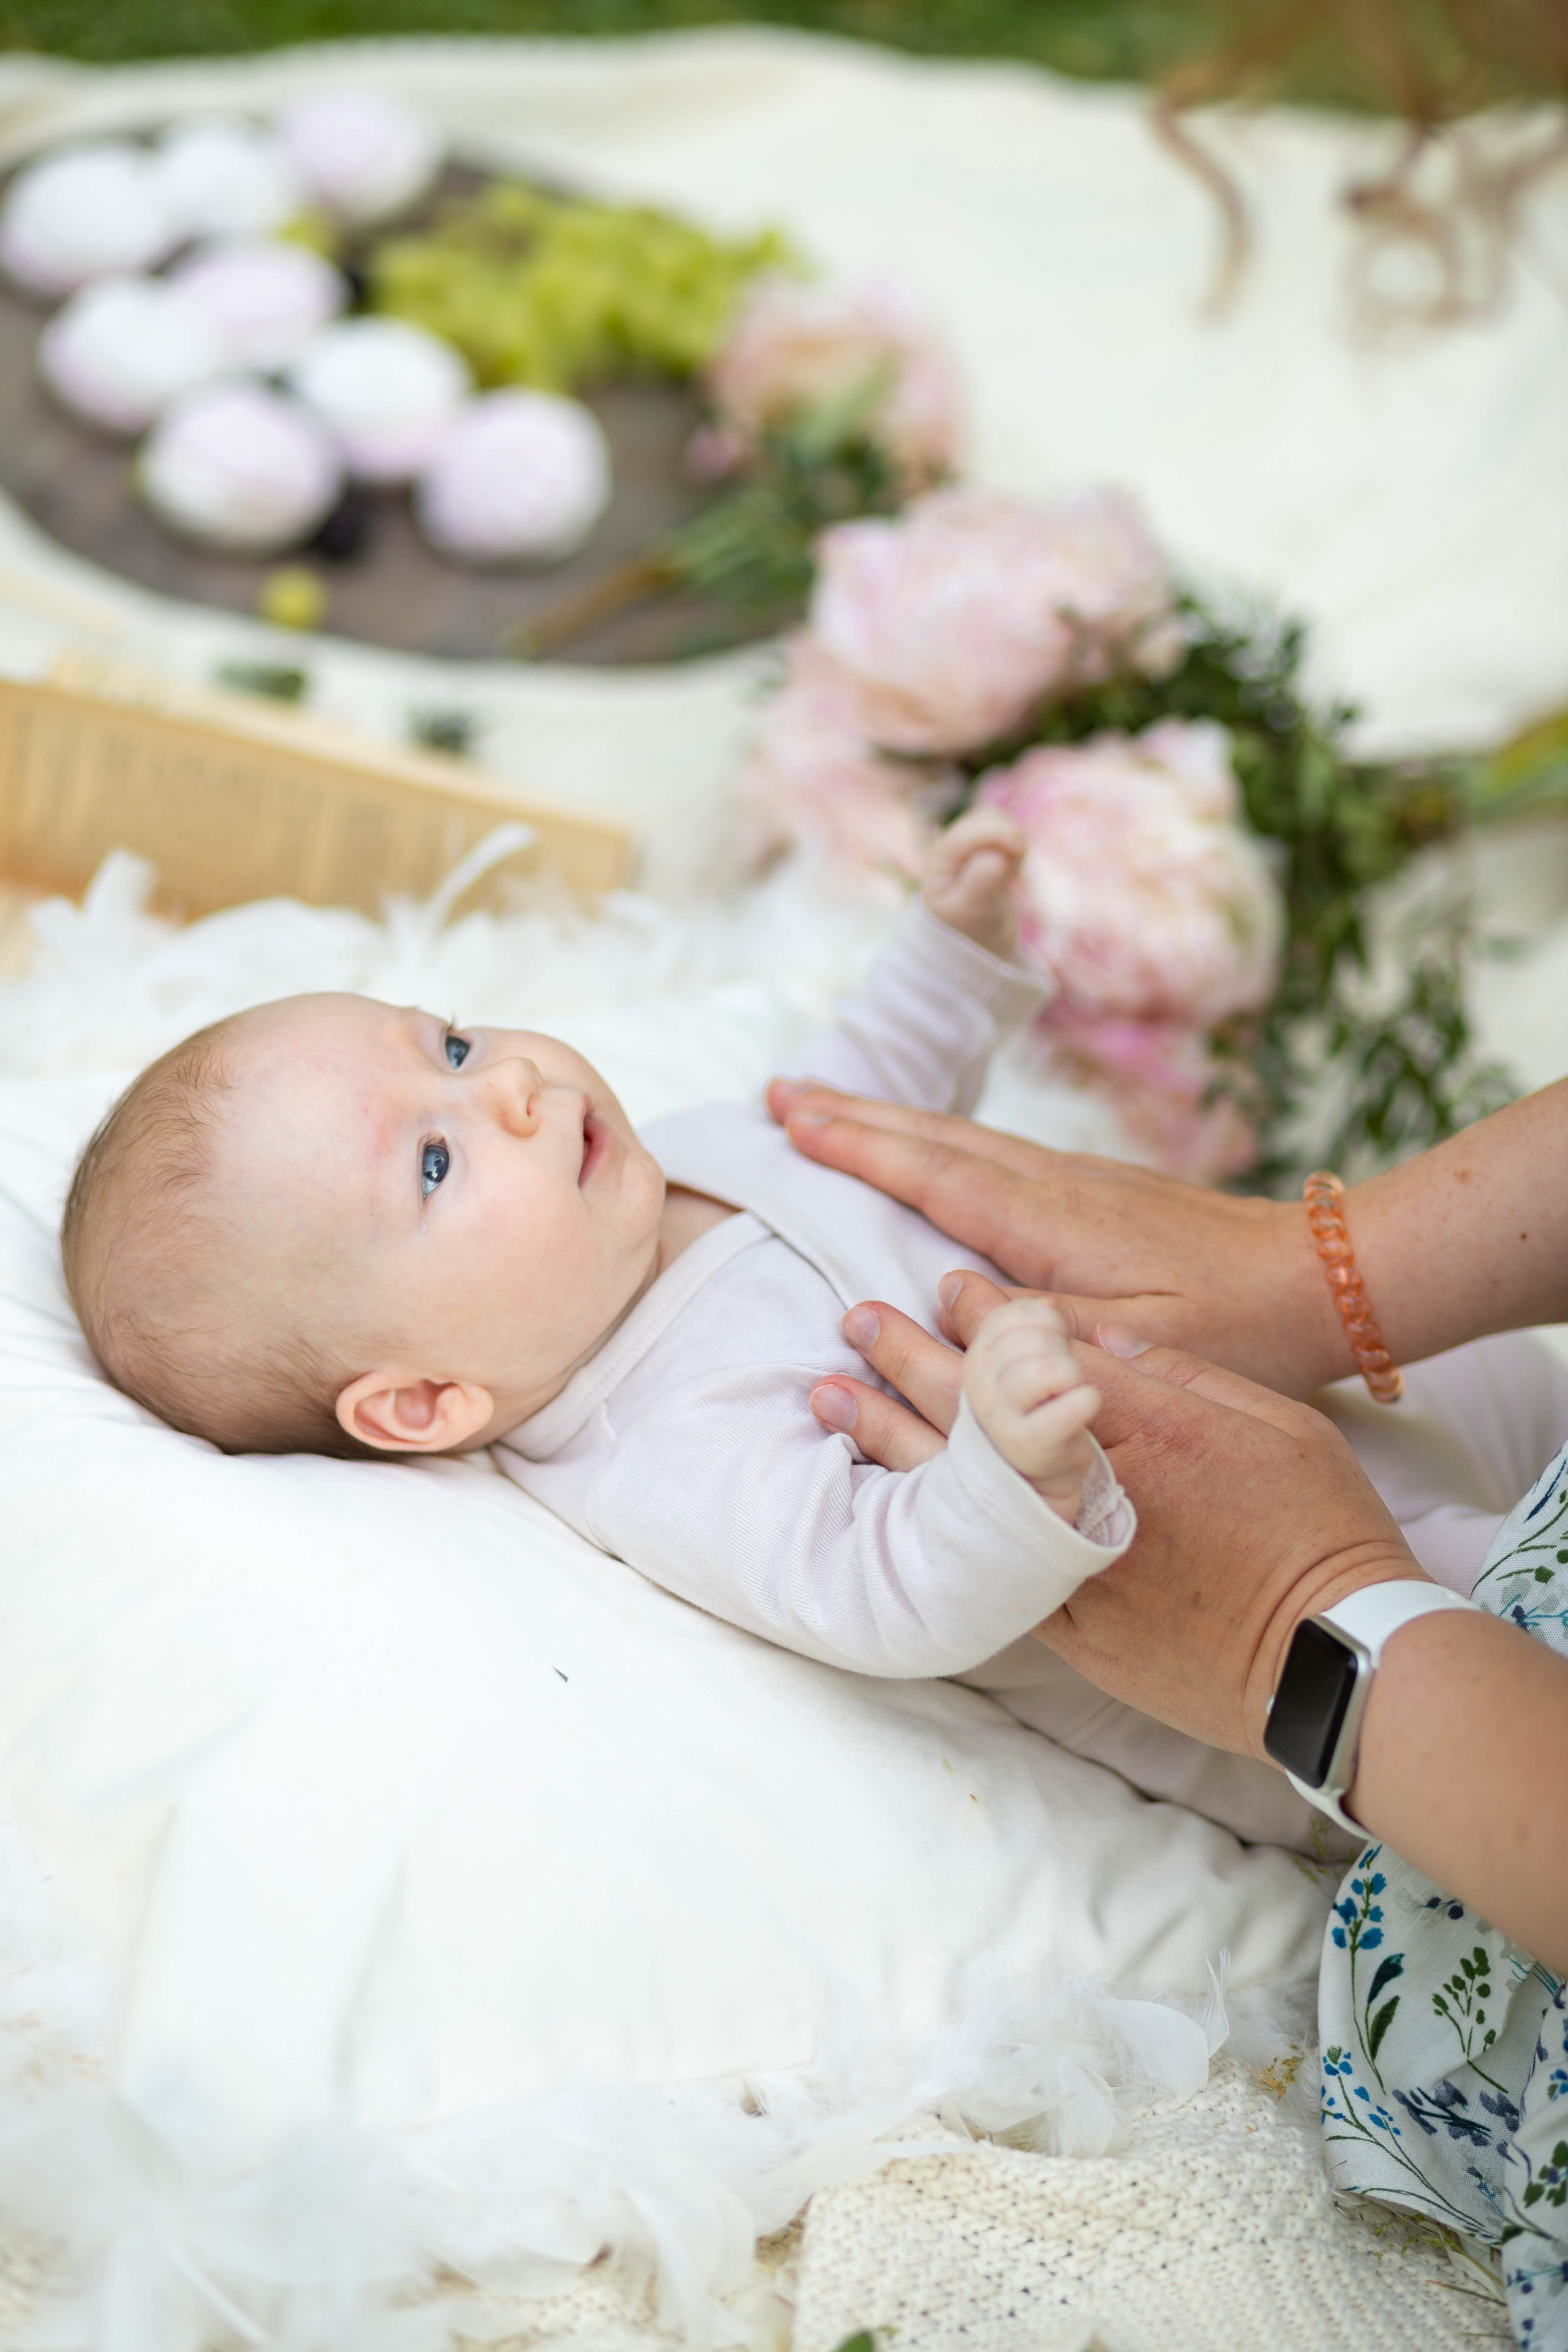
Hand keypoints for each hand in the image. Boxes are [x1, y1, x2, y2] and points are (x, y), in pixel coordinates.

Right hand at [770, 1088, 1346, 1396]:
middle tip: (777, 1095)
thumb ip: (1035, 1328)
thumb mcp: (1132, 1345)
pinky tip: (930, 1150)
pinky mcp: (1100, 1189)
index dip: (856, 1149)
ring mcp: (1077, 1180)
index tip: (791, 1124)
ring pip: (963, 1138)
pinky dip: (939, 1142)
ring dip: (890, 1121)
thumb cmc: (1230, 1324)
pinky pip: (994, 1153)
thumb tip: (944, 1304)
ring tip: (829, 1108)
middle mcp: (1054, 1184)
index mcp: (1047, 1219)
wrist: (1320, 1276)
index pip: (930, 1174)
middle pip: (934, 1137)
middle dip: (852, 1115)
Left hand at [815, 1271, 1418, 1757]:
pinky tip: (875, 1500)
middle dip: (910, 1357)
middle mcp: (1092, 1489)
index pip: (1043, 1354)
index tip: (945, 1281)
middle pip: (979, 1410)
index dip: (986, 1314)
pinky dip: (918, 1526)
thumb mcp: (1272, 1420)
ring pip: (957, 1487)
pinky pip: (973, 1567)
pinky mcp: (1062, 1624)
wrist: (1334, 1657)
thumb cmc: (1321, 1530)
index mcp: (1148, 1429)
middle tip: (856, 1318)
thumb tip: (1102, 1334)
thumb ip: (1179, 1372)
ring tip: (828, 1395)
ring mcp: (1068, 1562)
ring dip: (886, 1435)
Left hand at [920, 808, 1025, 958]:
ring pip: (999, 820)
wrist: (975, 939)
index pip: (970, 832)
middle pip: (987, 818)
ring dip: (1014, 839)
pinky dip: (1017, 846)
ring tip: (1013, 874)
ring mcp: (970, 844)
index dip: (997, 833)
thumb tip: (995, 856)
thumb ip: (981, 884)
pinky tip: (1013, 872)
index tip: (1020, 851)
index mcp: (942, 859)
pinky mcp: (988, 846)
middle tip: (1019, 863)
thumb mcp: (973, 912)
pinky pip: (1008, 831)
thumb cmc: (970, 929)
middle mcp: (953, 845)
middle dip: (1008, 834)